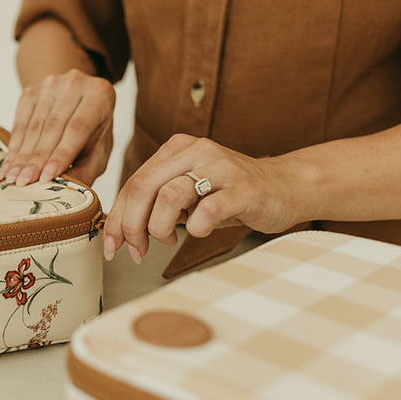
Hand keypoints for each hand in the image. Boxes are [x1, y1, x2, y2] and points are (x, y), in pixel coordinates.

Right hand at [2, 70, 114, 185]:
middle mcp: (76, 83)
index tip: (45, 178)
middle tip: (23, 183)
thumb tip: (66, 191)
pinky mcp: (31, 91)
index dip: (60, 154)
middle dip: (36, 159)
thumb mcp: (99, 151)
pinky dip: (14, 146)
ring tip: (12, 178)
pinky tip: (8, 165)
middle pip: (52, 127)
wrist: (77, 100)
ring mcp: (51, 84)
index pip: (77, 128)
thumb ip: (87, 169)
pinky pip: (20, 122)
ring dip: (21, 155)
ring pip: (34, 125)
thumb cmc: (93, 131)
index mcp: (100, 94)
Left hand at [102, 134, 305, 262]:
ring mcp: (221, 168)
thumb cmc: (231, 195)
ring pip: (170, 195)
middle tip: (136, 250)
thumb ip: (156, 204)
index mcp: (177, 148)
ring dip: (159, 227)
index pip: (134, 182)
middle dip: (131, 225)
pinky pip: (208, 210)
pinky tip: (199, 232)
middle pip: (144, 186)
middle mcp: (196, 151)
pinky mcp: (244, 189)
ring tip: (168, 240)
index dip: (118, 218)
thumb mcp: (188, 193)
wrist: (286, 187)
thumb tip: (122, 233)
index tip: (113, 246)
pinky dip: (196, 228)